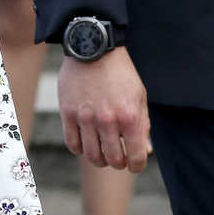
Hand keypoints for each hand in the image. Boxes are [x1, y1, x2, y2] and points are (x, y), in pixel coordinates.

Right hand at [57, 45, 149, 172]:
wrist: (93, 48)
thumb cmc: (120, 73)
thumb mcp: (139, 96)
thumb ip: (142, 125)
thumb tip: (145, 151)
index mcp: (130, 116)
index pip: (136, 157)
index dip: (137, 166)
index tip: (135, 164)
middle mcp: (108, 120)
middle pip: (113, 160)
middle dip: (119, 163)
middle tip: (119, 157)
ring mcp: (86, 118)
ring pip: (92, 156)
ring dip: (100, 159)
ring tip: (103, 152)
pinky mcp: (68, 114)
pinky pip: (73, 144)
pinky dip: (80, 149)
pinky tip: (86, 143)